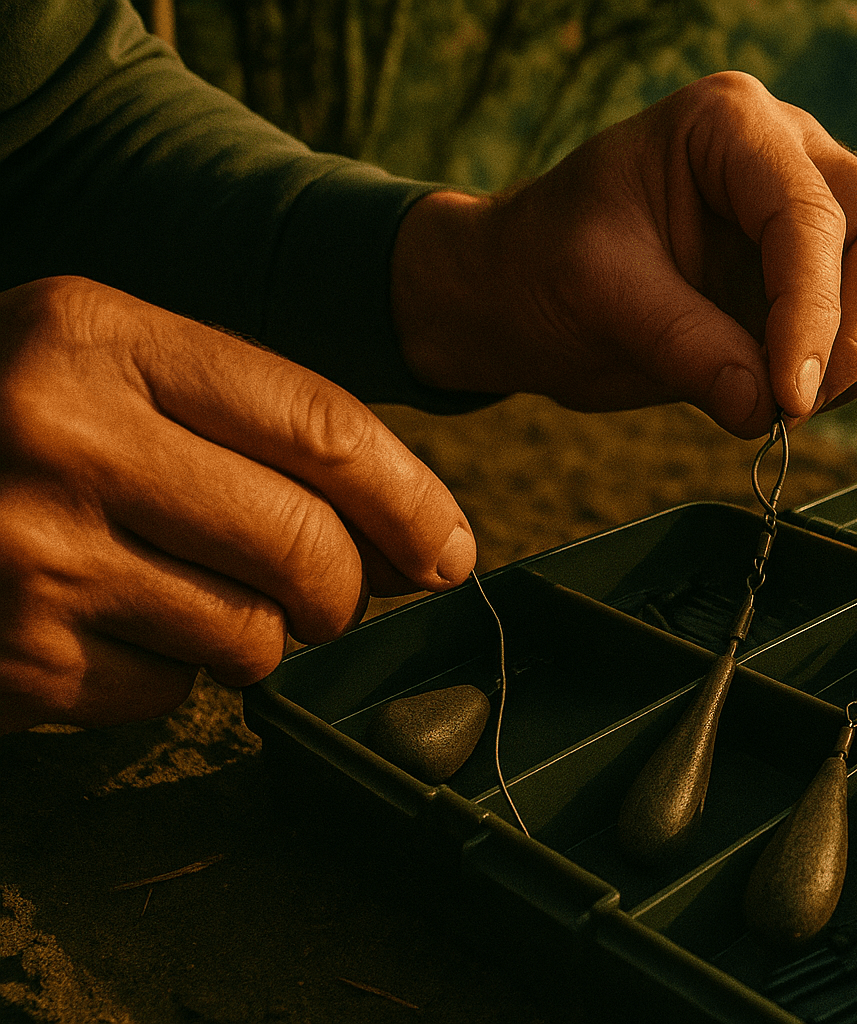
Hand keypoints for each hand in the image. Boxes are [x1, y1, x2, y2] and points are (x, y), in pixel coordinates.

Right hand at [0, 277, 474, 732]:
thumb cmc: (3, 415)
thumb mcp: (105, 363)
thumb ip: (253, 423)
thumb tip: (420, 543)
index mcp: (94, 336)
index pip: (320, 426)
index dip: (412, 500)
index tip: (452, 550)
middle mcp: (55, 438)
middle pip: (304, 546)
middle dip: (347, 588)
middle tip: (333, 593)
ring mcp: (24, 558)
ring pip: (251, 637)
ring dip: (257, 632)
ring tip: (193, 591)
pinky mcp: (10, 661)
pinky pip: (169, 695)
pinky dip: (170, 673)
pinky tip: (112, 623)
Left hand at [392, 71, 856, 438]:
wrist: (524, 293)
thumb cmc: (544, 267)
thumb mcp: (598, 296)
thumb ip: (684, 345)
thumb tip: (762, 405)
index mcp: (727, 124)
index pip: (807, 215)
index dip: (812, 313)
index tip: (790, 397)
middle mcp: (789, 153)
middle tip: (801, 404)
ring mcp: (813, 210)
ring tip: (781, 404)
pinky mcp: (819, 273)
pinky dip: (847, 372)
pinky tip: (780, 395)